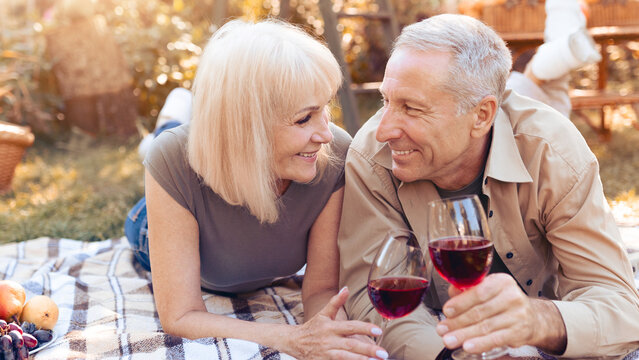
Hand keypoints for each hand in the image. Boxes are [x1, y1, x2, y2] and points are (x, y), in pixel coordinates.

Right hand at [289, 287, 388, 359]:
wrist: (294, 342)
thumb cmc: (313, 327)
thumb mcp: (323, 313)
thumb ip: (336, 302)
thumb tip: (346, 288)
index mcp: (331, 327)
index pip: (350, 327)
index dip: (365, 328)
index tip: (378, 331)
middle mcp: (329, 341)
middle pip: (351, 345)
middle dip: (368, 350)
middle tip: (384, 353)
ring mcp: (327, 354)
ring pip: (346, 358)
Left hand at [435, 273, 565, 353]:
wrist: (532, 317)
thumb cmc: (503, 302)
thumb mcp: (488, 290)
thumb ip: (468, 290)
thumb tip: (452, 293)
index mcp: (501, 282)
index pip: (479, 292)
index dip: (461, 303)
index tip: (446, 311)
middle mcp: (512, 296)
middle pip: (479, 311)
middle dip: (457, 322)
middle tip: (442, 329)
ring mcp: (517, 315)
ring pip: (485, 327)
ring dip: (464, 335)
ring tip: (449, 340)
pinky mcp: (519, 332)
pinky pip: (496, 339)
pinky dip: (481, 344)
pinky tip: (468, 346)